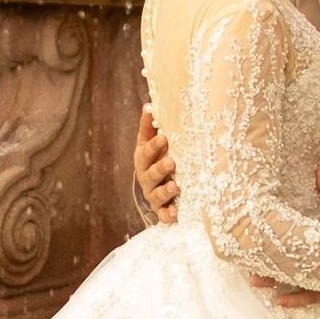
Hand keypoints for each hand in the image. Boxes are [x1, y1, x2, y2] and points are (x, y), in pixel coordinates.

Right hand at [134, 105, 178, 224]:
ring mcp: (153, 195)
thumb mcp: (150, 142)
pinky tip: (176, 213)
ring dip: (165, 190)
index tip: (164, 138)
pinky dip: (168, 214)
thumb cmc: (156, 158)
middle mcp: (146, 178)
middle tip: (171, 162)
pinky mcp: (161, 210)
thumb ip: (150, 126)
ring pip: (156, 194)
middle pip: (151, 173)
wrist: (155, 187)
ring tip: (175, 186)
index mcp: (143, 159)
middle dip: (160, 168)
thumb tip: (149, 104)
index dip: (154, 145)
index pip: (146, 151)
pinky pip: (163, 214)